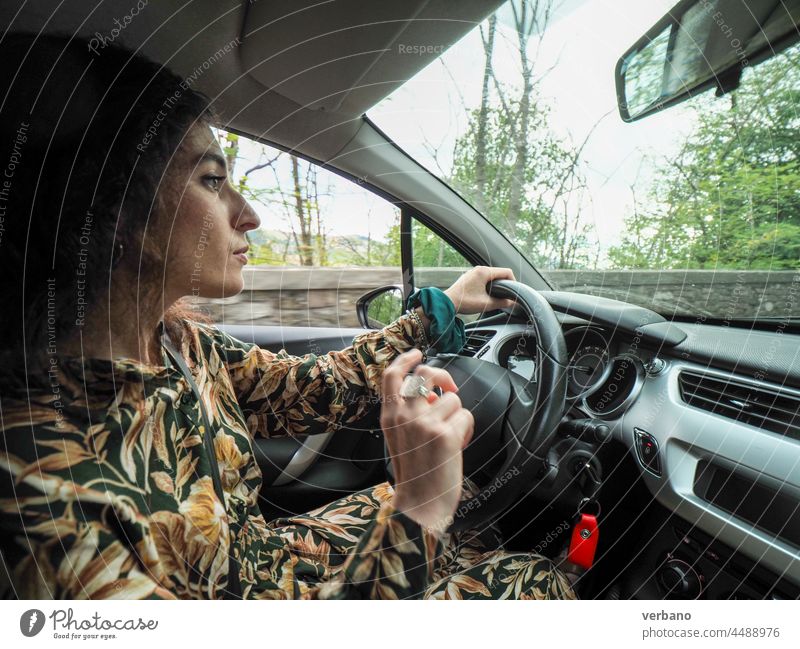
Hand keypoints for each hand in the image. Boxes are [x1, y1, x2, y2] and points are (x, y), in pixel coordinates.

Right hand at [381, 349, 473, 532]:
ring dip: (456, 415)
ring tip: (450, 436)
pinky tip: (457, 446)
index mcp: (389, 417)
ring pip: (452, 398)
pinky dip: (466, 430)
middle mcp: (404, 416)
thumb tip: (432, 395)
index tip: (416, 353)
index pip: (392, 376)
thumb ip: (409, 414)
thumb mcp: (399, 439)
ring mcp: (424, 423)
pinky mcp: (444, 434)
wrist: (420, 503)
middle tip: (449, 388)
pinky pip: (465, 416)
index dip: (406, 359)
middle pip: (426, 375)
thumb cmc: (415, 473)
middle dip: (443, 377)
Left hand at [444, 266, 515, 313]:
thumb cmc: (465, 302)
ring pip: (491, 275)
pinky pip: (483, 277)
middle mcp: (479, 269)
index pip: (506, 272)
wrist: (447, 303)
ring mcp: (473, 272)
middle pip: (499, 273)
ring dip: (497, 284)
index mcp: (484, 272)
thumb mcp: (487, 304)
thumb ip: (503, 303)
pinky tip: (487, 294)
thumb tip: (514, 303)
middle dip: (505, 283)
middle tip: (507, 295)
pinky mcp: (469, 277)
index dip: (513, 282)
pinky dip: (489, 284)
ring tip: (498, 295)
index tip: (514, 292)